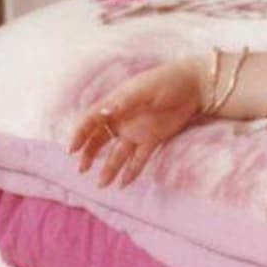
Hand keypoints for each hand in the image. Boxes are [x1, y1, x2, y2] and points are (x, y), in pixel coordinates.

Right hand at [66, 57, 206, 187]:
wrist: (194, 86)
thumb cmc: (165, 81)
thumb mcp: (142, 90)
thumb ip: (123, 102)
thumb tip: (101, 112)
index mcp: (114, 104)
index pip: (90, 121)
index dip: (79, 135)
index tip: (72, 150)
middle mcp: (122, 120)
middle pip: (99, 140)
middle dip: (89, 154)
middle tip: (82, 169)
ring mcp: (136, 131)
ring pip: (118, 153)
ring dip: (109, 168)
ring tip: (102, 185)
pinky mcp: (152, 140)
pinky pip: (139, 158)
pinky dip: (131, 171)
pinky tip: (124, 184)